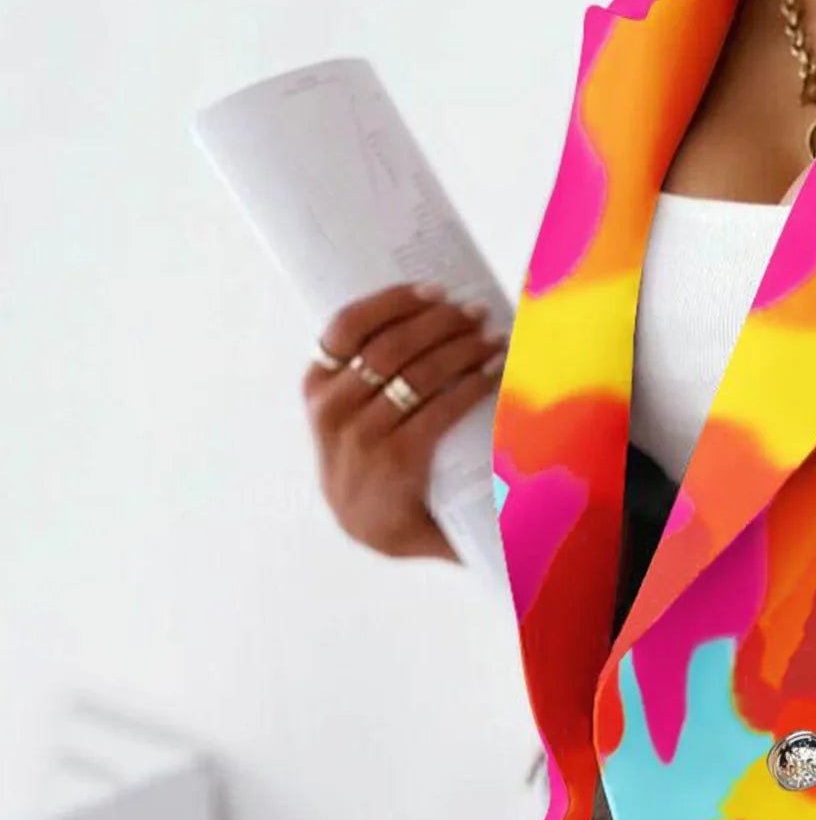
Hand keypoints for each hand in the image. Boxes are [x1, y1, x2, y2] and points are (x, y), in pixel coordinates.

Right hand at [303, 283, 506, 561]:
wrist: (372, 529)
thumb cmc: (370, 458)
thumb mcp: (349, 413)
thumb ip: (367, 372)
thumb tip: (425, 312)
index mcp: (317, 386)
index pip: (348, 326)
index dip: (393, 301)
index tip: (435, 290)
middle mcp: (333, 408)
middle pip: (391, 344)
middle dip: (439, 321)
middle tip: (476, 312)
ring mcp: (362, 435)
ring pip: (418, 372)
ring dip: (461, 348)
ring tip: (492, 338)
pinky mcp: (397, 459)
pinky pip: (439, 409)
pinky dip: (471, 385)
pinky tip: (494, 372)